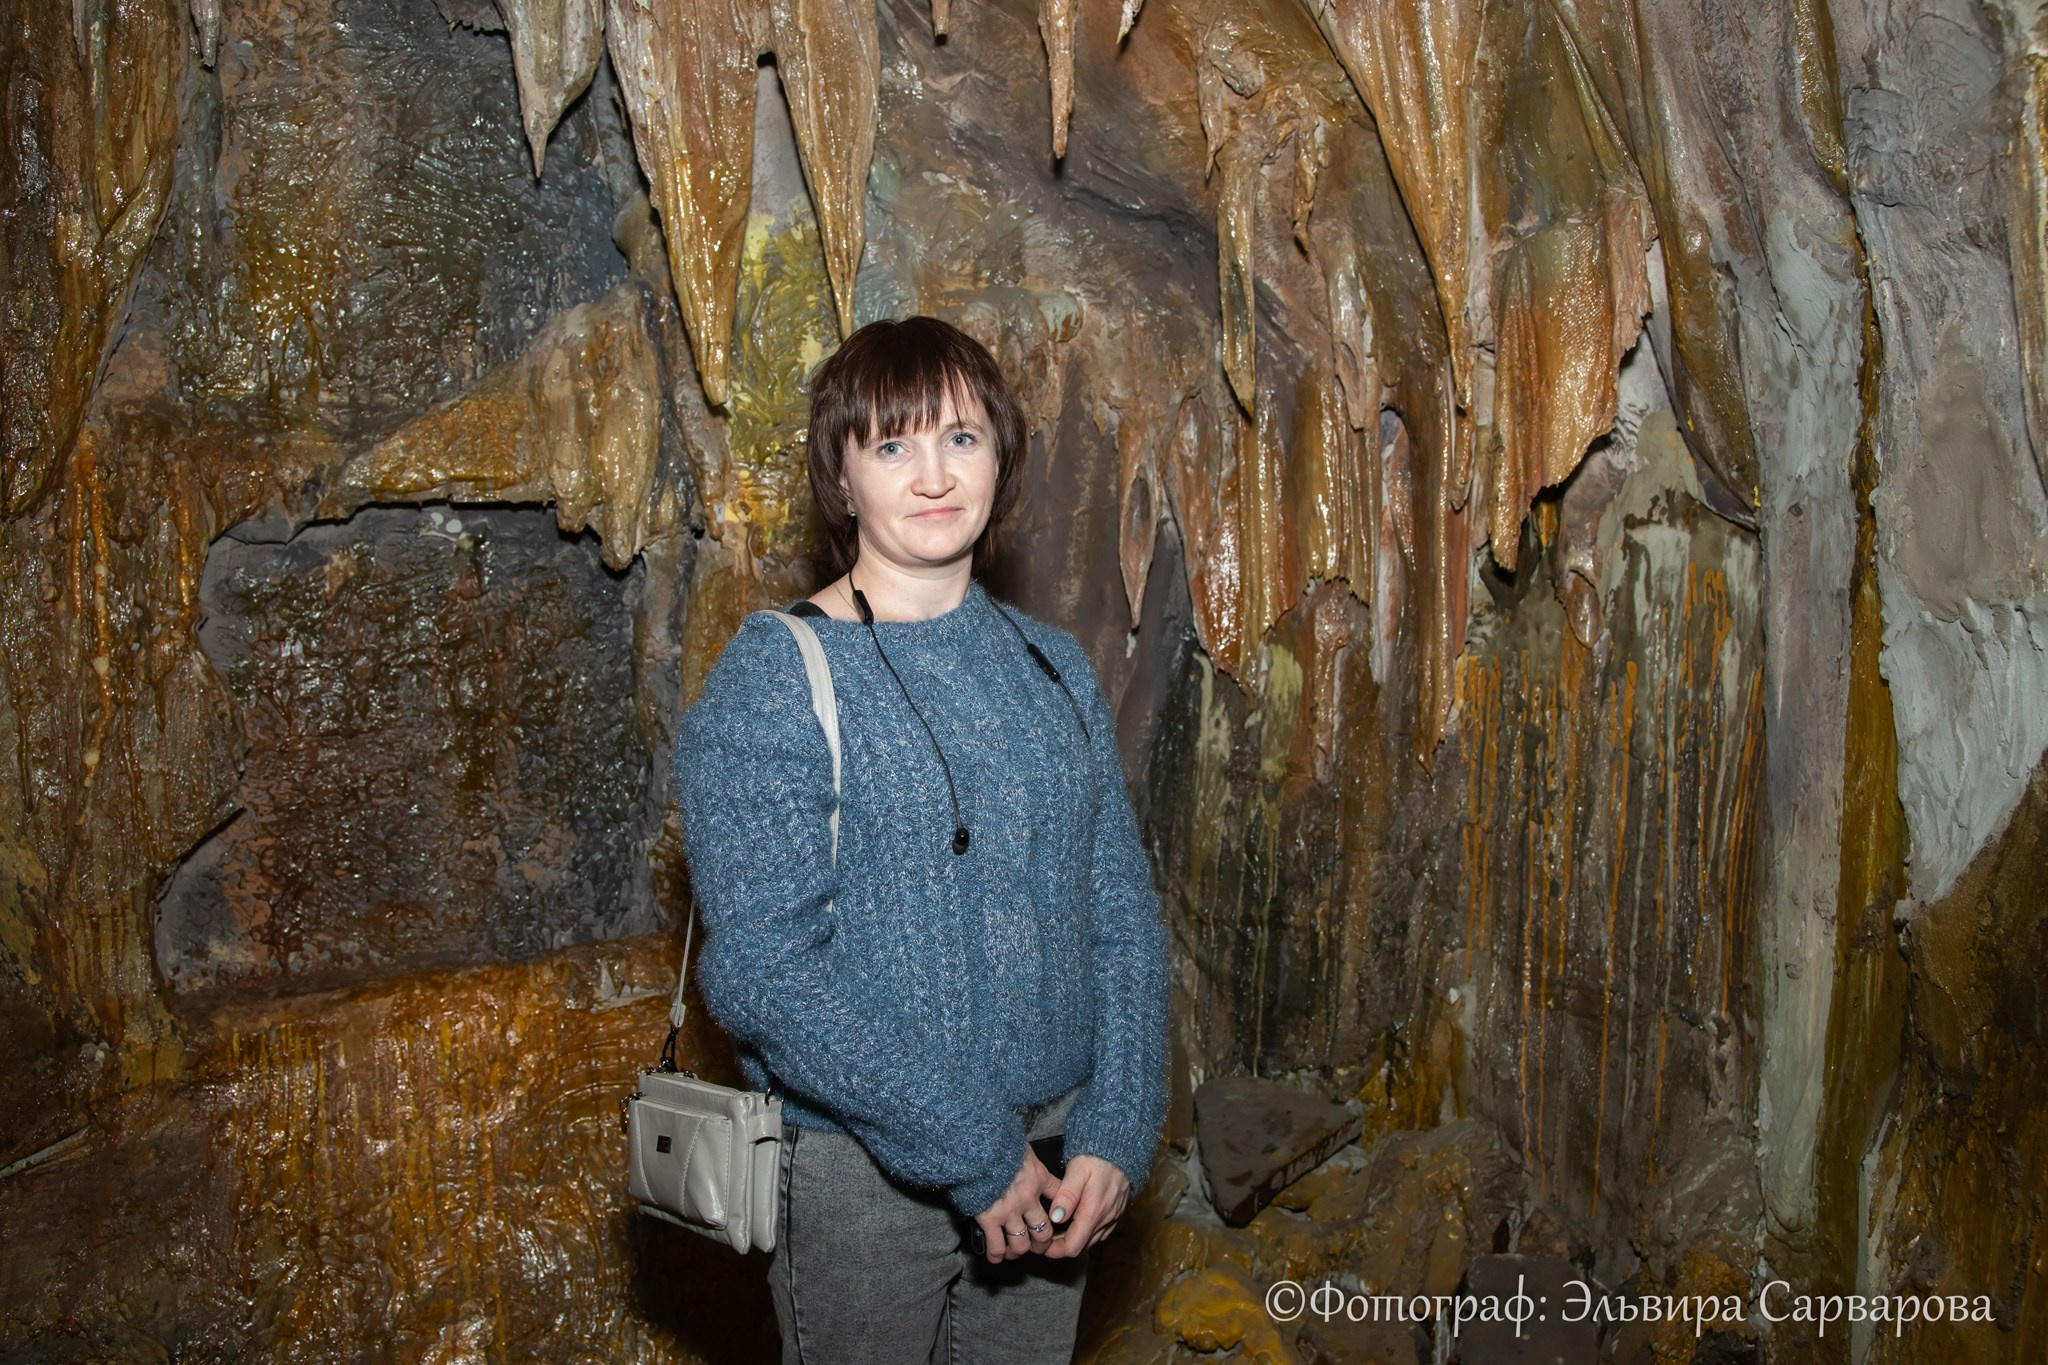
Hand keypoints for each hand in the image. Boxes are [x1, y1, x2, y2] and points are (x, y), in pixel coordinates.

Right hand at [972, 1143, 1063, 1263]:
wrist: (978, 1146)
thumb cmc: (997, 1141)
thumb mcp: (1021, 1145)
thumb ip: (1026, 1157)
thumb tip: (1023, 1155)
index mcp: (1038, 1178)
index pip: (1059, 1198)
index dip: (1061, 1211)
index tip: (1057, 1218)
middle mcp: (1028, 1199)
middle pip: (1043, 1232)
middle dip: (1040, 1242)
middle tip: (1036, 1245)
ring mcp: (1009, 1212)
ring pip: (1021, 1244)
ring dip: (1018, 1250)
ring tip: (1014, 1252)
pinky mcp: (989, 1219)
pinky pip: (996, 1246)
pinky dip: (997, 1254)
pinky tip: (996, 1256)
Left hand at [1039, 1154, 1128, 1258]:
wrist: (1121, 1148)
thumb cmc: (1096, 1157)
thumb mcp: (1077, 1171)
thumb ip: (1066, 1195)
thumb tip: (1055, 1218)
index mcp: (1092, 1213)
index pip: (1072, 1247)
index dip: (1054, 1251)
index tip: (1041, 1244)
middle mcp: (1104, 1220)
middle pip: (1080, 1246)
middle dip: (1061, 1245)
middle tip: (1044, 1234)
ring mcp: (1112, 1218)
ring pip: (1090, 1240)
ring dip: (1074, 1238)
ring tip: (1056, 1228)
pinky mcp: (1117, 1213)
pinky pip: (1100, 1232)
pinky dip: (1086, 1232)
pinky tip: (1076, 1220)